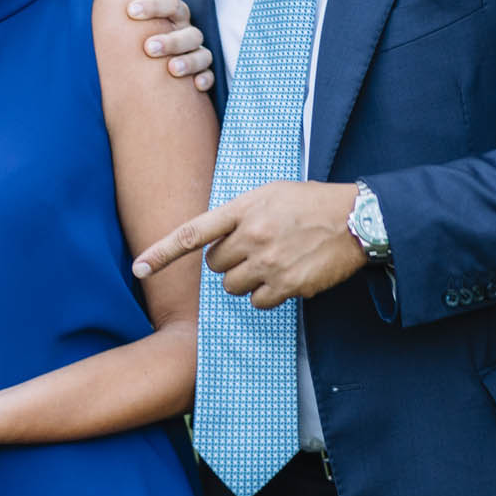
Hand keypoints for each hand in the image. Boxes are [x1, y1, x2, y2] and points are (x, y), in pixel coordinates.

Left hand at [120, 0, 213, 90]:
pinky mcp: (202, 74)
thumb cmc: (141, 34)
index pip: (170, 4)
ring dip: (188, 61)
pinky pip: (210, 75)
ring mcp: (197, 52)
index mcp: (173, 15)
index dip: (152, 5)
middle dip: (170, 40)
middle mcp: (187, 32)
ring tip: (171, 69)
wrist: (147, 67)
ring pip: (202, 54)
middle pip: (189, 32)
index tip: (130, 11)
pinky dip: (205, 79)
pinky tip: (196, 86)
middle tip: (148, 47)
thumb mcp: (135, 16)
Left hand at [133, 180, 367, 306]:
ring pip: (233, 288)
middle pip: (214, 266)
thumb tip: (213, 244)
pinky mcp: (288, 286)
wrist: (356, 218)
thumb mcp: (269, 194)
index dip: (162, 253)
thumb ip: (238, 214)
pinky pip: (259, 302)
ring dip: (246, 280)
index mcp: (243, 209)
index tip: (139, 269)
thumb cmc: (310, 203)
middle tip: (255, 249)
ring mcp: (269, 263)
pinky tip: (287, 276)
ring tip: (273, 261)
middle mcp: (252, 236)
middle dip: (228, 262)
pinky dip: (267, 295)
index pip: (192, 233)